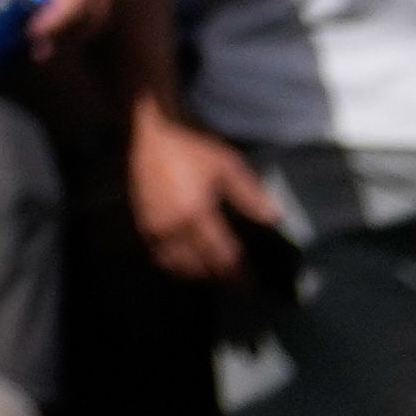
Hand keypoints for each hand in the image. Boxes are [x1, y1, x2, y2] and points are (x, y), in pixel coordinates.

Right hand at [133, 102, 288, 285]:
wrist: (150, 133)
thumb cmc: (190, 147)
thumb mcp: (227, 165)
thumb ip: (250, 194)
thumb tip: (274, 218)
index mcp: (197, 215)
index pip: (222, 256)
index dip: (238, 272)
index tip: (251, 282)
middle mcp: (173, 226)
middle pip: (198, 265)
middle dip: (218, 277)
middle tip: (235, 282)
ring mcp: (154, 225)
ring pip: (174, 263)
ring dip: (194, 273)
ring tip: (211, 274)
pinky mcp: (141, 219)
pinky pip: (157, 252)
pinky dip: (172, 263)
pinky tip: (183, 260)